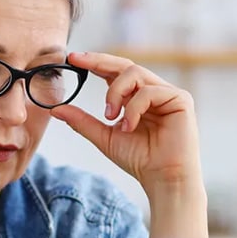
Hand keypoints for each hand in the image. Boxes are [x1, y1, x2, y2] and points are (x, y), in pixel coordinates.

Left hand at [51, 52, 201, 195]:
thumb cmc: (139, 159)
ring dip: (115, 93)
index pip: (115, 73)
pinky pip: (149, 91)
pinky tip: (129, 127)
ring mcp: (168, 93)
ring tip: (110, 117)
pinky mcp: (180, 99)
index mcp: (136, 98)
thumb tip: (55, 109)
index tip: (72, 58)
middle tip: (78, 60)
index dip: (95, 63)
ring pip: (135, 73)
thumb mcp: (104, 137)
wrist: (162, 179)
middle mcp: (153, 91)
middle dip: (99, 61)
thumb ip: (82, 121)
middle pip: (125, 65)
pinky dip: (133, 108)